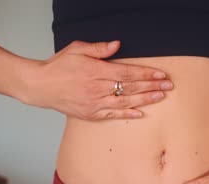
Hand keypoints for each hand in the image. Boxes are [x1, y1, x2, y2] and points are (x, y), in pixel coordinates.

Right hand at [19, 40, 173, 119]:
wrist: (40, 86)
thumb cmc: (59, 66)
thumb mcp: (77, 49)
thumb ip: (98, 49)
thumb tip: (117, 45)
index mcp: (95, 71)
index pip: (127, 73)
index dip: (146, 74)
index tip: (160, 74)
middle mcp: (97, 88)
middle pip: (130, 87)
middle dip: (151, 86)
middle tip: (168, 85)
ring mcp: (94, 103)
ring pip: (125, 101)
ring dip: (145, 100)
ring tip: (160, 97)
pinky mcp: (90, 114)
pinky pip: (112, 114)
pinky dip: (127, 114)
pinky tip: (140, 113)